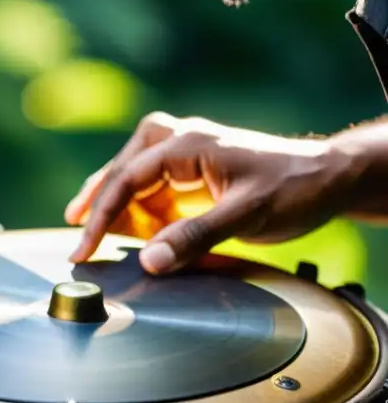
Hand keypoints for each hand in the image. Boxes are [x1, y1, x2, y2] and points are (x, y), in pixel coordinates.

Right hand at [64, 112, 355, 274]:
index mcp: (186, 144)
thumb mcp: (245, 215)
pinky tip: (130, 226)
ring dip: (113, 198)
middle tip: (74, 228)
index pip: (128, 178)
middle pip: (122, 167)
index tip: (83, 246)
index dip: (100, 215)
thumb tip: (149, 261)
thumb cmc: (293, 187)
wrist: (329, 177)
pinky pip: (154, 184)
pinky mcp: (194, 170)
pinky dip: (137, 205)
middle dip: (96, 198)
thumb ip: (193, 236)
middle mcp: (180, 142)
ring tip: (87, 224)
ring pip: (133, 171)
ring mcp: (186, 154)